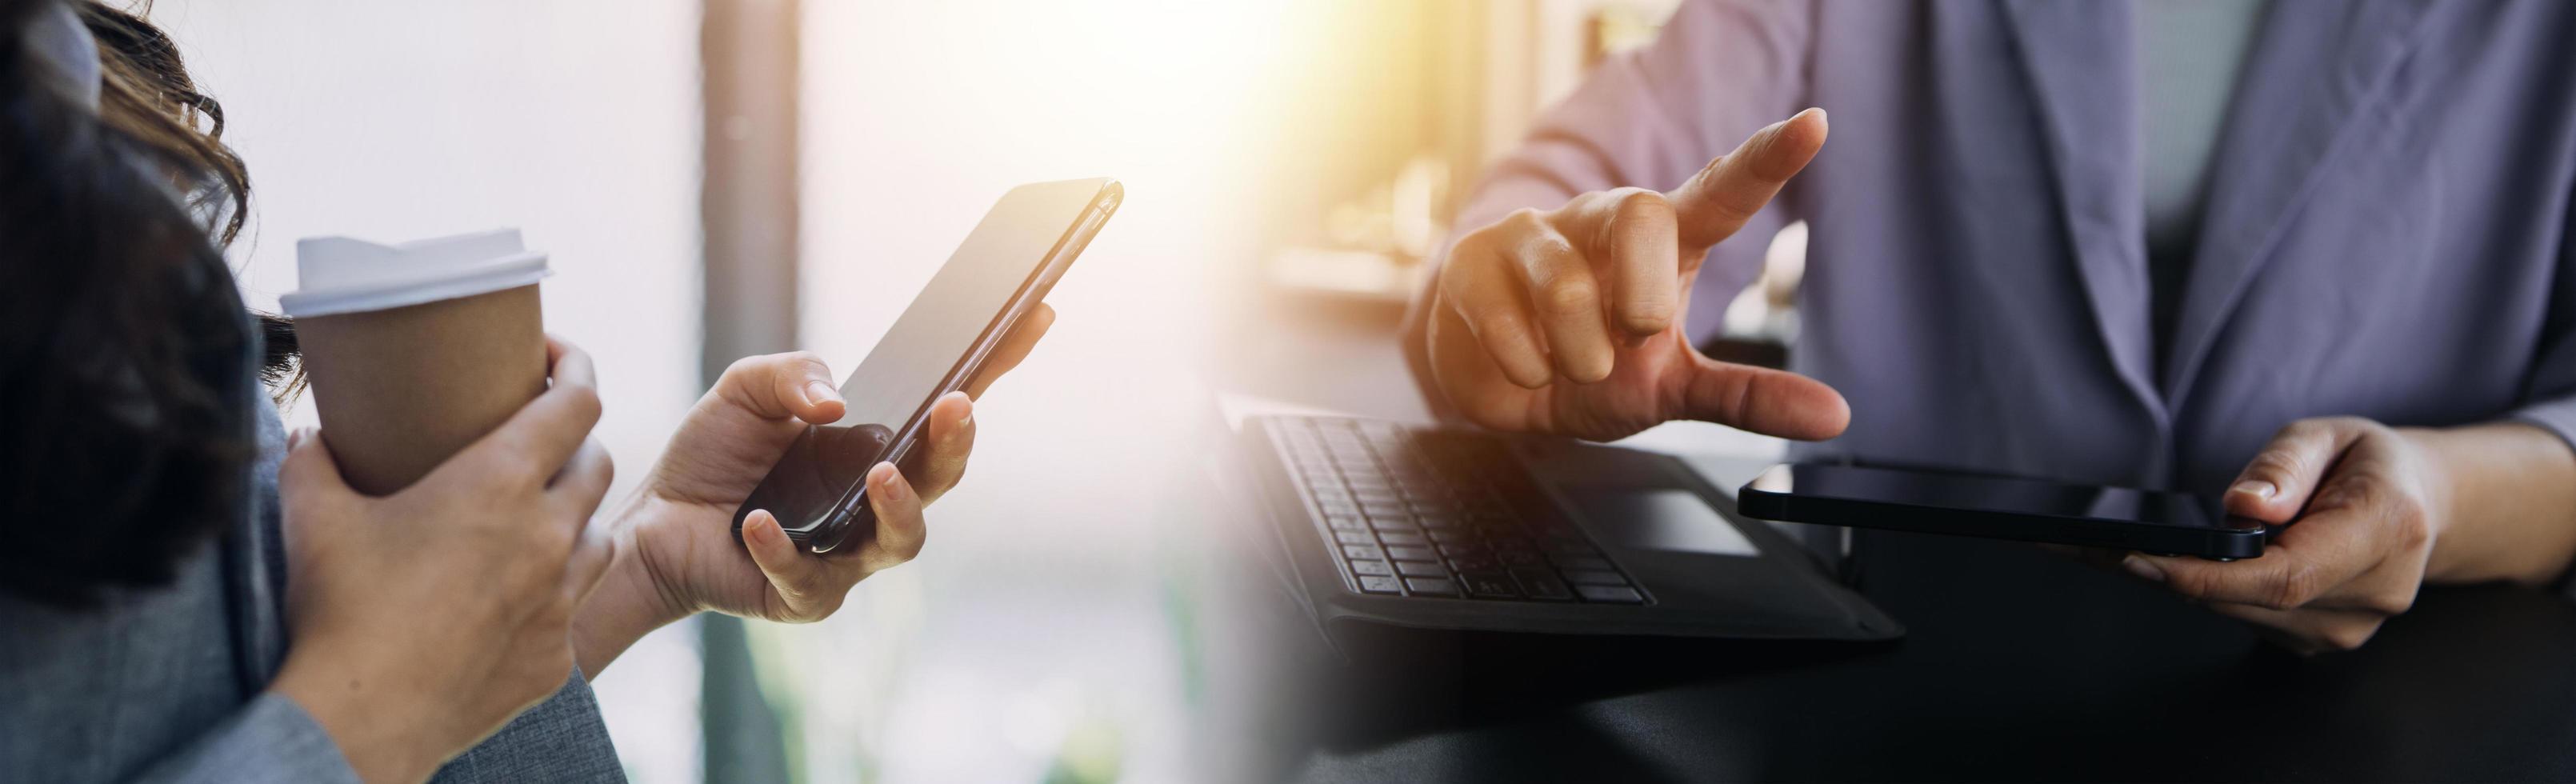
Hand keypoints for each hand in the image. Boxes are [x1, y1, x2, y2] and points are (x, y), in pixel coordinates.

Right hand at [270, 338, 614, 783]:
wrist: (363, 718)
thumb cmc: (339, 610)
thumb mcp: (312, 516)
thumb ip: (313, 461)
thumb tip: (309, 436)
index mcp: (501, 483)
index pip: (577, 402)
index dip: (574, 367)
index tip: (551, 357)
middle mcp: (549, 534)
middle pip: (596, 464)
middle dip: (572, 443)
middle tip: (536, 439)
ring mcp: (561, 599)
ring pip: (601, 536)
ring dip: (575, 518)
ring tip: (536, 516)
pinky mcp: (558, 654)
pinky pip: (575, 608)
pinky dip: (553, 592)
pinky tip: (517, 595)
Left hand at [571, 305, 1054, 672]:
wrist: (651, 523)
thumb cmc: (713, 455)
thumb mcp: (746, 389)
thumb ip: (793, 375)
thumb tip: (836, 403)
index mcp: (877, 445)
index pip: (946, 408)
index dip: (996, 362)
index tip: (1032, 314)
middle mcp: (877, 502)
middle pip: (941, 479)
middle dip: (955, 445)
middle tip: (954, 409)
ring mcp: (848, 554)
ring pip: (901, 542)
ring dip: (900, 507)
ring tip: (880, 476)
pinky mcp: (805, 596)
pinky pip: (808, 577)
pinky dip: (783, 548)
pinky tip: (759, 523)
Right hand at [1424, 108, 1847, 441]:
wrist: (1498, 384)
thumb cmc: (1594, 365)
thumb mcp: (1674, 388)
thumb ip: (1748, 397)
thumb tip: (1836, 415)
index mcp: (1663, 239)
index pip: (1720, 190)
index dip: (1766, 159)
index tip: (1814, 125)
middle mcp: (1600, 220)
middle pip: (1642, 215)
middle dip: (1643, 297)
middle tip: (1631, 340)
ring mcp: (1533, 235)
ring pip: (1567, 285)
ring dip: (1581, 355)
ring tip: (1574, 366)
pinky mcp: (1472, 263)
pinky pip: (1507, 322)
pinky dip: (1528, 369)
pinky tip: (1526, 368)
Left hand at [2122, 417, 2439, 653]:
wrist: (2418, 505)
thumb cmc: (2369, 464)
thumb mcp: (2329, 435)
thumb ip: (2284, 466)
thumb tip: (2243, 506)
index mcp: (2385, 532)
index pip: (2283, 575)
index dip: (2205, 575)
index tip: (2137, 559)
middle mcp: (2371, 593)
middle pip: (2249, 599)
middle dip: (2163, 574)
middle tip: (2086, 547)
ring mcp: (2346, 627)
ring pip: (2239, 612)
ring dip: (2173, 584)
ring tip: (2106, 550)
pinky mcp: (2317, 638)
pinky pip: (2246, 618)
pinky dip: (2202, 591)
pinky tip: (2163, 563)